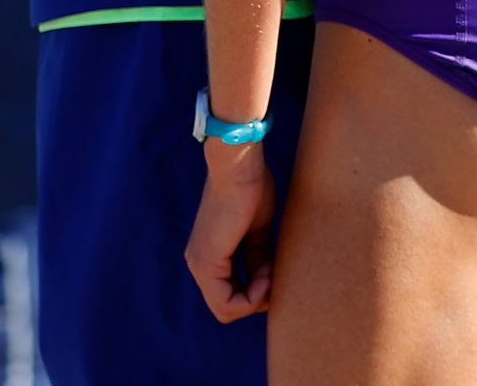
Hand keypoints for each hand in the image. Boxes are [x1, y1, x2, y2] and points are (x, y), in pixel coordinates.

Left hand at [184, 146, 276, 321]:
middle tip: (277, 277)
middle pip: (227, 307)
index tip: (277, 271)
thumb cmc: (251, 188)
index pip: (230, 295)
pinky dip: (253, 296)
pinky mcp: (207, 263)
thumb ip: (258, 256)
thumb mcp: (258, 230)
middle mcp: (199, 265)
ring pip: (226, 309)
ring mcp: (200, 266)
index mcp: (209, 256)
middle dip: (257, 299)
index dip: (258, 293)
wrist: (239, 167)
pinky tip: (268, 276)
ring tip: (273, 274)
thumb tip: (268, 278)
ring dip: (256, 298)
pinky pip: (227, 302)